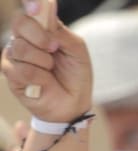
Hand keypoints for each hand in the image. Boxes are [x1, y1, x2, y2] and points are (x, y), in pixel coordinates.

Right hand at [2, 0, 91, 123]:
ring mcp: (14, 55)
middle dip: (41, 37)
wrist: (74, 103)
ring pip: (20, 48)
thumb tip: (45, 10)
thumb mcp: (77, 51)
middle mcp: (23, 39)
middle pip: (20, 24)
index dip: (31, 4)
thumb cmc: (75, 76)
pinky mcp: (10, 74)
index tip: (36, 6)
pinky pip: (22, 69)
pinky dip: (40, 77)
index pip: (29, 11)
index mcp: (39, 30)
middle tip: (54, 49)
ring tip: (51, 70)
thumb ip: (61, 32)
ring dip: (43, 61)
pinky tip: (45, 82)